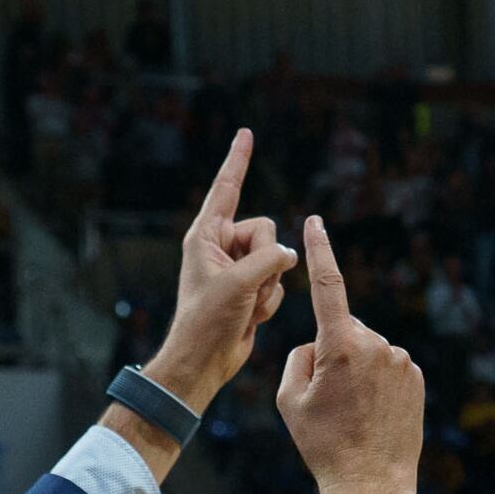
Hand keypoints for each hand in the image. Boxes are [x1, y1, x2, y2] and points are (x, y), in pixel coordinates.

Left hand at [143, 129, 296, 411]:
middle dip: (266, 260)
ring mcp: (237, 267)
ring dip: (268, 287)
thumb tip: (290, 255)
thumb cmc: (208, 321)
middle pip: (267, 230)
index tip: (246, 133)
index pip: (226, 188)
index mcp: (205, 236)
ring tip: (244, 307)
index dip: (238, 160)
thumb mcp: (239, 283)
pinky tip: (250, 317)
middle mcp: (221, 246)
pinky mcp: (249, 288)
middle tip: (245, 287)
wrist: (205, 360)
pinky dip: (269, 303)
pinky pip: (277, 282)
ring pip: (277, 259)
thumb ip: (269, 258)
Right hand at [277, 216, 423, 493]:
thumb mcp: (290, 401)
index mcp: (341, 345)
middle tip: (329, 399)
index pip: (327, 286)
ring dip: (356, 370)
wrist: (370, 481)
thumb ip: (299, 358)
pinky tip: (373, 413)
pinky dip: (376, 382)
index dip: (319, 251)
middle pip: (344, 332)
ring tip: (353, 412)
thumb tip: (318, 345)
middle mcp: (376, 344)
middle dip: (333, 352)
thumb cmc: (323, 443)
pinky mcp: (415, 375)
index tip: (315, 222)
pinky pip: (387, 367)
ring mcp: (400, 360)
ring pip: (366, 351)